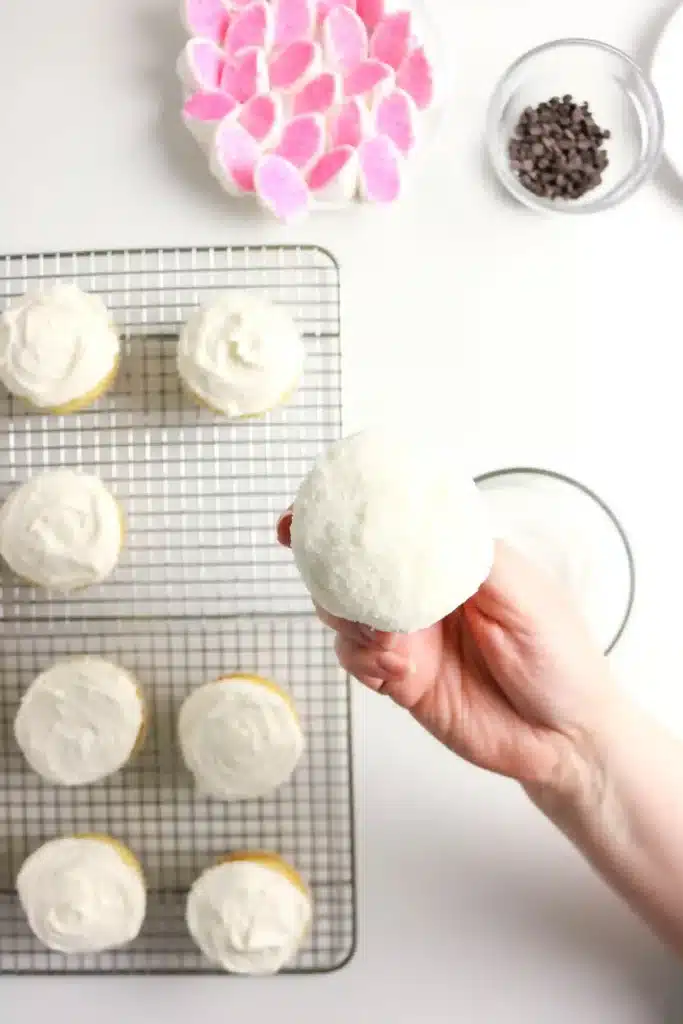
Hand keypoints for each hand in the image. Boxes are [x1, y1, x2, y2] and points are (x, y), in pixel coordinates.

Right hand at [278, 512, 616, 798]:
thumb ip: (470, 559)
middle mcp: (423, 592)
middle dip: (328, 569)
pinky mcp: (398, 677)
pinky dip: (360, 661)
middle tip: (329, 579)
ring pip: (344, 612)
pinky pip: (354, 659)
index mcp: (451, 559)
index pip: (391, 525)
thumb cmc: (561, 659)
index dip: (343, 516)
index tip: (304, 517)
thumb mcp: (525, 594)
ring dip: (350, 620)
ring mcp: (408, 634)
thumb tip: (420, 528)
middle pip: (352, 566)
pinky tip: (392, 671)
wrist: (564, 740)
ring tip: (386, 639)